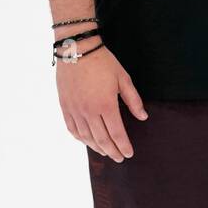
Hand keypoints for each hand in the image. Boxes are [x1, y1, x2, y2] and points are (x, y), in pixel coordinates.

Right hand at [55, 43, 145, 161]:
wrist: (77, 50)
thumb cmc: (103, 62)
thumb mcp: (123, 78)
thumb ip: (133, 100)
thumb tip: (143, 117)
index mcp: (106, 105)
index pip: (116, 133)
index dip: (123, 146)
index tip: (129, 154)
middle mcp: (89, 111)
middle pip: (101, 139)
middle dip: (112, 151)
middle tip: (119, 158)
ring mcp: (75, 110)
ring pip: (86, 137)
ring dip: (97, 148)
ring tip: (106, 152)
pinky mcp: (65, 107)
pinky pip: (72, 129)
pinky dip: (81, 139)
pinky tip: (87, 141)